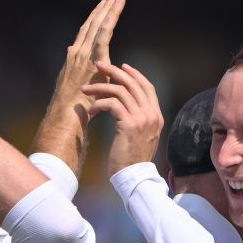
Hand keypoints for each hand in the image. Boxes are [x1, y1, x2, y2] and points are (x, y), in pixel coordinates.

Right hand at [33, 0, 125, 165]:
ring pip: (98, 25)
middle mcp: (77, 52)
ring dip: (108, 9)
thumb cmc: (72, 108)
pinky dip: (109, 19)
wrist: (67, 115)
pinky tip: (115, 8)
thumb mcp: (73, 85)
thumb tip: (71, 51)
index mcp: (74, 59)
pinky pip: (103, 33)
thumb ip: (75, 69)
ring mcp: (84, 53)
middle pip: (92, 25)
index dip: (94, 20)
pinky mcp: (93, 57)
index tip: (103, 8)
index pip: (86, 34)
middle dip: (103, 10)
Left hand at [84, 61, 163, 176]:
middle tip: (99, 65)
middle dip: (115, 71)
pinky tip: (91, 109)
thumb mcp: (142, 136)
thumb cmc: (132, 159)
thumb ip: (139, 120)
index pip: (147, 87)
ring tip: (86, 89)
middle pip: (133, 83)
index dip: (135, 74)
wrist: (134, 176)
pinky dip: (99, 104)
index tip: (122, 67)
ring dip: (100, 87)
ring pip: (121, 91)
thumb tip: (128, 107)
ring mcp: (142, 118)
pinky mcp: (129, 124)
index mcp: (156, 116)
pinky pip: (112, 104)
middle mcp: (152, 114)